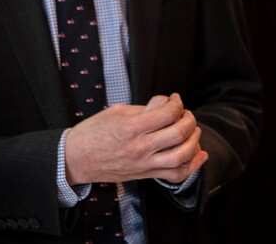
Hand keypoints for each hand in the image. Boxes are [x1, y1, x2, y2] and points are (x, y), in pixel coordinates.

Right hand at [65, 93, 207, 184]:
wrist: (76, 159)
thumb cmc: (93, 132)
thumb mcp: (116, 111)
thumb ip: (144, 109)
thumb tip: (165, 104)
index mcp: (131, 127)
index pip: (167, 113)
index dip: (176, 102)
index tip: (175, 99)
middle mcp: (140, 147)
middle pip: (179, 133)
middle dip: (188, 119)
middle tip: (185, 113)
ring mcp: (144, 164)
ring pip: (182, 155)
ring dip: (194, 140)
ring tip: (192, 130)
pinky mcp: (146, 175)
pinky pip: (176, 175)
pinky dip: (193, 166)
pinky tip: (199, 154)